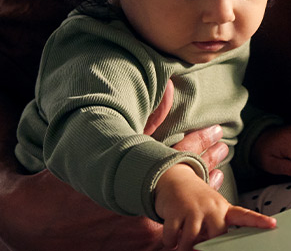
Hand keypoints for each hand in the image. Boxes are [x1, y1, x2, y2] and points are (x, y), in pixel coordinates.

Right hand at [0, 79, 226, 250]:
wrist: (32, 223)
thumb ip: (144, 121)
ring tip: (218, 174)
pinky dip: (185, 218)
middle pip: (187, 178)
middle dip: (207, 160)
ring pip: (184, 207)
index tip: (217, 130)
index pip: (179, 152)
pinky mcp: (139, 247)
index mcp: (132, 174)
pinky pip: (173, 233)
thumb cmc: (63, 184)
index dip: (201, 140)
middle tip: (223, 147)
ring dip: (201, 190)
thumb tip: (170, 90)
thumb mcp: (99, 149)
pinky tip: (198, 211)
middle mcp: (141, 201)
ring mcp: (143, 227)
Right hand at [155, 164, 274, 250]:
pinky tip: (172, 234)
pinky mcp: (176, 212)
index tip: (272, 224)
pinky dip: (170, 241)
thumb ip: (217, 228)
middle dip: (205, 245)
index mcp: (224, 208)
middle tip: (197, 242)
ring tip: (182, 238)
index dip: (259, 221)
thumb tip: (215, 245)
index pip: (245, 216)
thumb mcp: (211, 210)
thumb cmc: (195, 201)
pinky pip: (172, 238)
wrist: (173, 177)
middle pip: (216, 236)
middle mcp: (212, 207)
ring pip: (191, 241)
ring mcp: (194, 209)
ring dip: (183, 245)